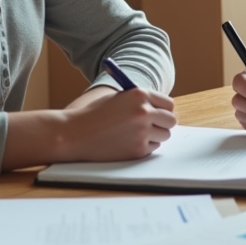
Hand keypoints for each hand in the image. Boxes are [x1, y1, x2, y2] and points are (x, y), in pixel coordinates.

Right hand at [62, 88, 176, 160]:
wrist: (74, 133)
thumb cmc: (94, 114)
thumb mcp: (118, 98)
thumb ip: (140, 101)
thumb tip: (162, 110)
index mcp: (139, 95)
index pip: (168, 103)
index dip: (163, 109)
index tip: (160, 113)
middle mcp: (144, 112)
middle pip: (171, 120)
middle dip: (163, 124)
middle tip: (153, 126)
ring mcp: (142, 132)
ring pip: (164, 136)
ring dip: (154, 136)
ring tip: (134, 134)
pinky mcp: (138, 150)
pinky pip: (152, 148)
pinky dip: (144, 146)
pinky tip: (126, 143)